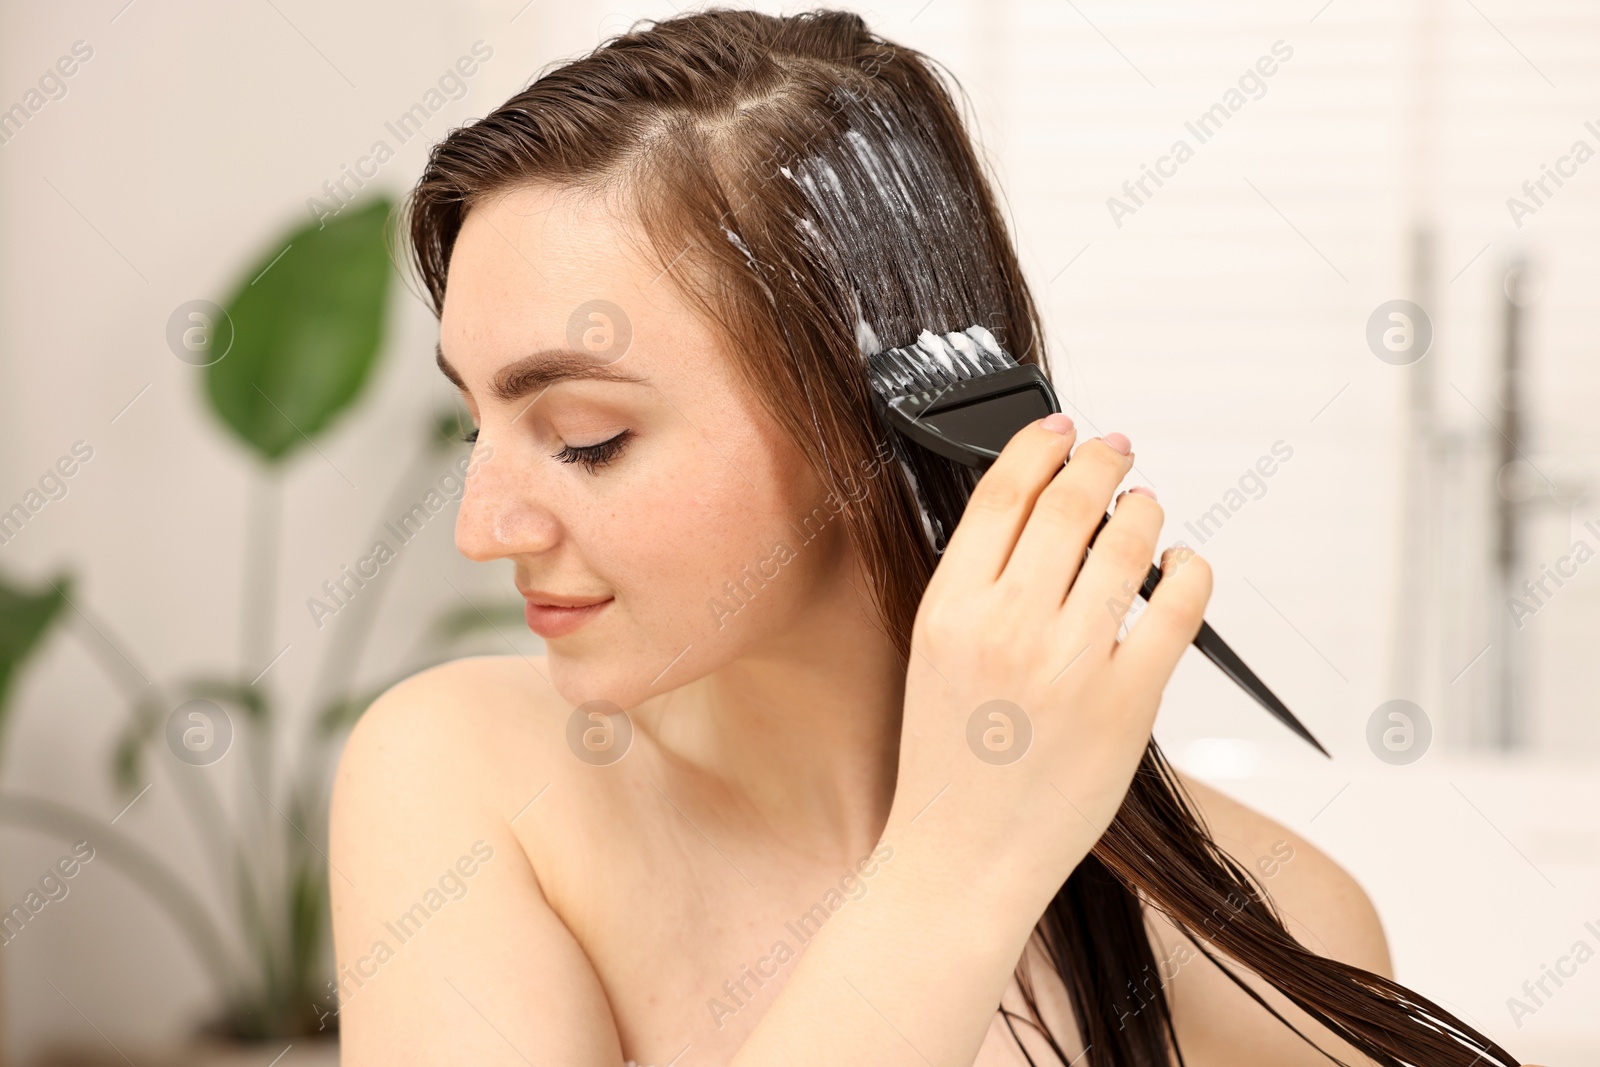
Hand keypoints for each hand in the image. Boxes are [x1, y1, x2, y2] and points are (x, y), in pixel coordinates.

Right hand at [886, 414, 1211, 912]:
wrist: (963, 853)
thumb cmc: (949, 760)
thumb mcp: (934, 654)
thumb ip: (976, 585)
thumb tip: (1035, 511)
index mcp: (951, 609)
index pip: (1003, 493)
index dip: (1041, 444)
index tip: (1063, 429)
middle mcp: (1009, 627)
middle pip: (1070, 503)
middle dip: (1103, 460)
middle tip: (1118, 449)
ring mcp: (1072, 664)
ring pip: (1128, 543)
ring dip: (1145, 509)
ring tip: (1145, 508)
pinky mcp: (1129, 703)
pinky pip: (1178, 607)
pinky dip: (1189, 569)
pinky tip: (1181, 565)